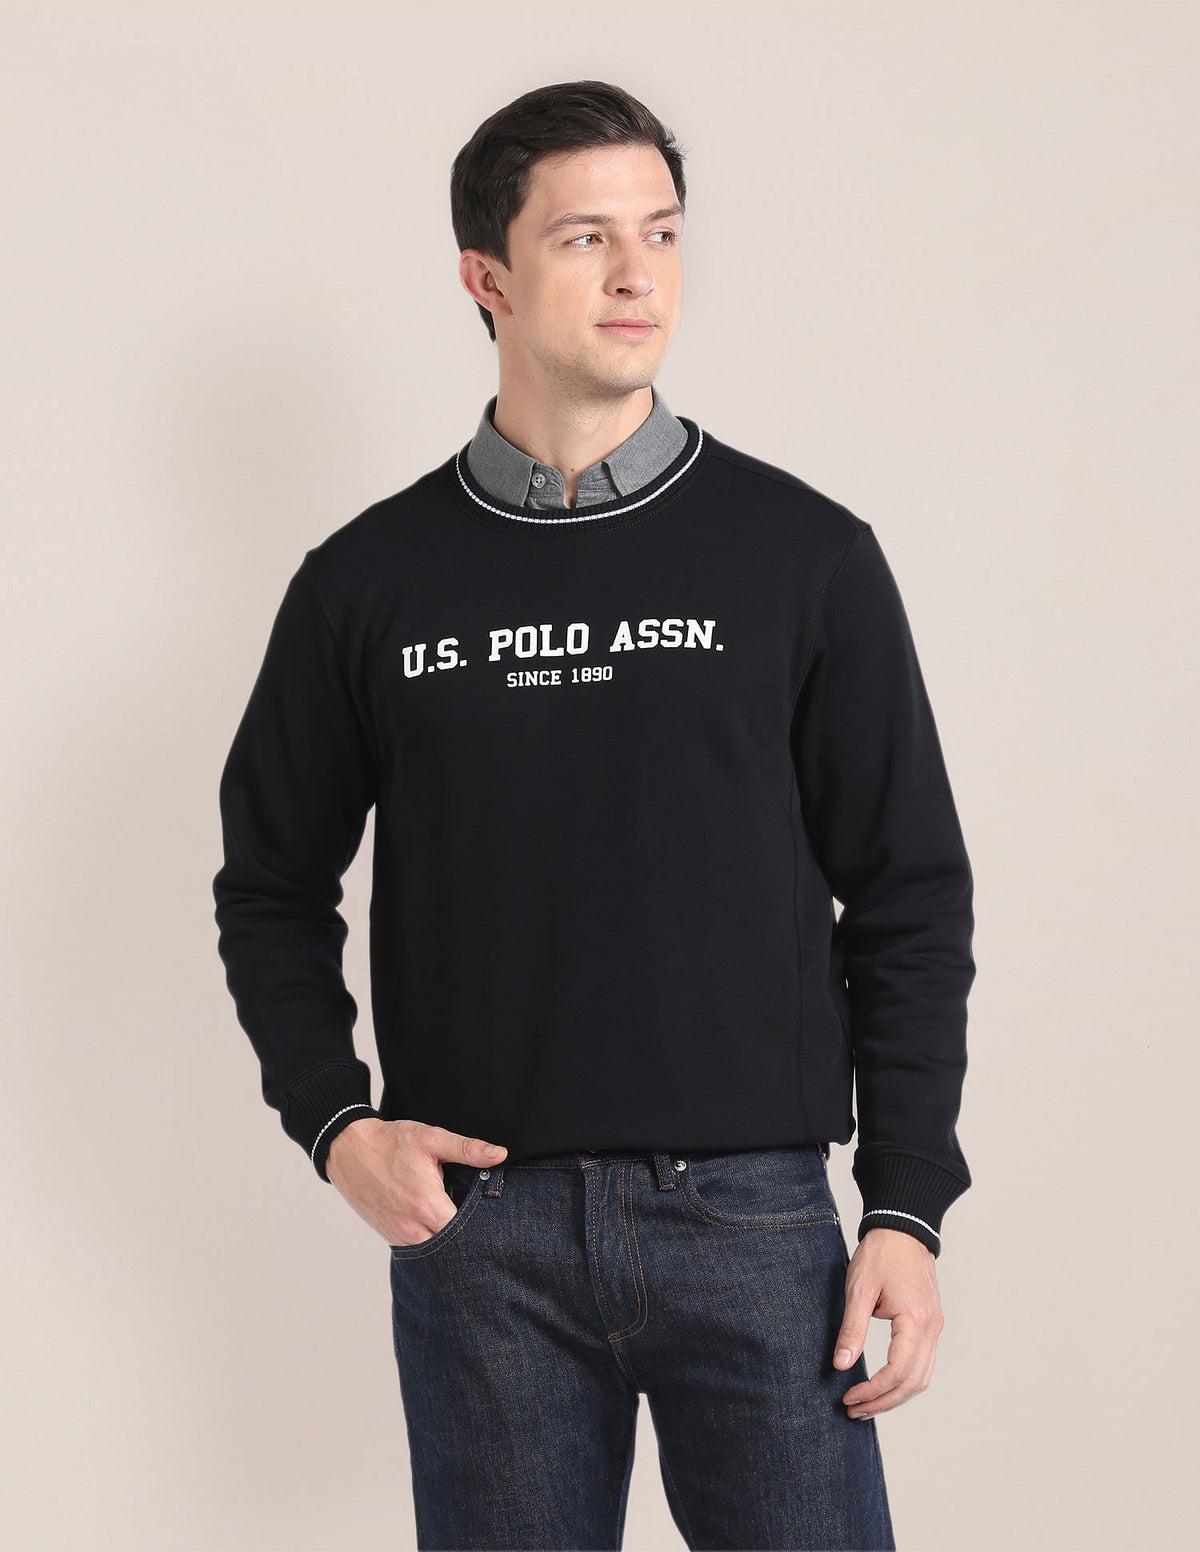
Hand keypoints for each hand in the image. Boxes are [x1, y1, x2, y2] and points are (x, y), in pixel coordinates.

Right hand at [325, 1118, 507, 1246]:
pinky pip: (413, 1247)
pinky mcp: (387, 1234)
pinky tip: (433, 1223)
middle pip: (449, 1246)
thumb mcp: (432, 1139)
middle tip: (473, 1221)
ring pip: (431, 1250)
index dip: (478, 1225)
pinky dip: (426, 1239)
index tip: (485, 1214)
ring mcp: (397, 1234)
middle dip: (463, 1236)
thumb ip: (468, 1149)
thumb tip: (500, 1154)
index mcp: (427, 1205)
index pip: (464, 1231)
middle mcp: (412, 1227)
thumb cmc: (390, 1142)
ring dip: (443, 1240)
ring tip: (453, 1220)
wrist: (348, 1148)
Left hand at [832, 1226, 944, 1418]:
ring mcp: (935, 1327)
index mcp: (915, 1320)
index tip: (849, 1397)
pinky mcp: (932, 1324)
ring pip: (922, 1378)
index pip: (897, 1372)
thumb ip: (851, 1329)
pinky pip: (924, 1364)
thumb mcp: (859, 1289)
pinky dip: (905, 1381)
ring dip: (896, 1396)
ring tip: (867, 1404)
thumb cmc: (881, 1254)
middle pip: (913, 1383)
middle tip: (854, 1410)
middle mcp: (932, 1328)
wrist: (903, 1228)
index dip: (872, 1391)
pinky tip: (884, 1385)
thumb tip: (841, 1364)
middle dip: (883, 1402)